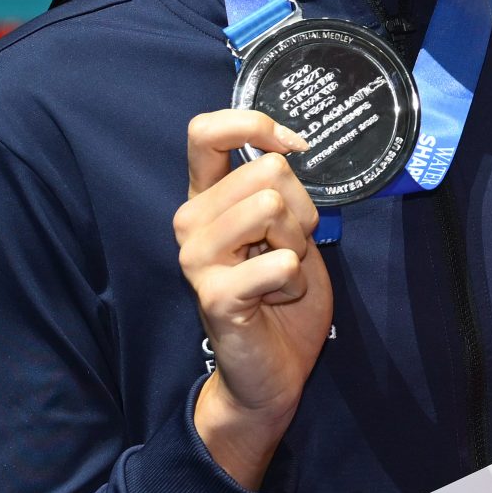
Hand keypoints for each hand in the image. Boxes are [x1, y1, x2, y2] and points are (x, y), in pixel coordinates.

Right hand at [176, 109, 332, 490]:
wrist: (274, 368)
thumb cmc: (281, 293)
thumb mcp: (287, 228)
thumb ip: (278, 188)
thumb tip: (287, 147)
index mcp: (206, 199)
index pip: (205, 132)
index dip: (254, 125)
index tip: (292, 146)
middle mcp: (190, 222)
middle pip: (267, 170)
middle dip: (301, 209)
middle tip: (289, 249)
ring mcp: (195, 259)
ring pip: (272, 207)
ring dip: (298, 244)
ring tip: (281, 274)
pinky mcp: (214, 295)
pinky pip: (278, 260)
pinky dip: (295, 280)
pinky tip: (277, 298)